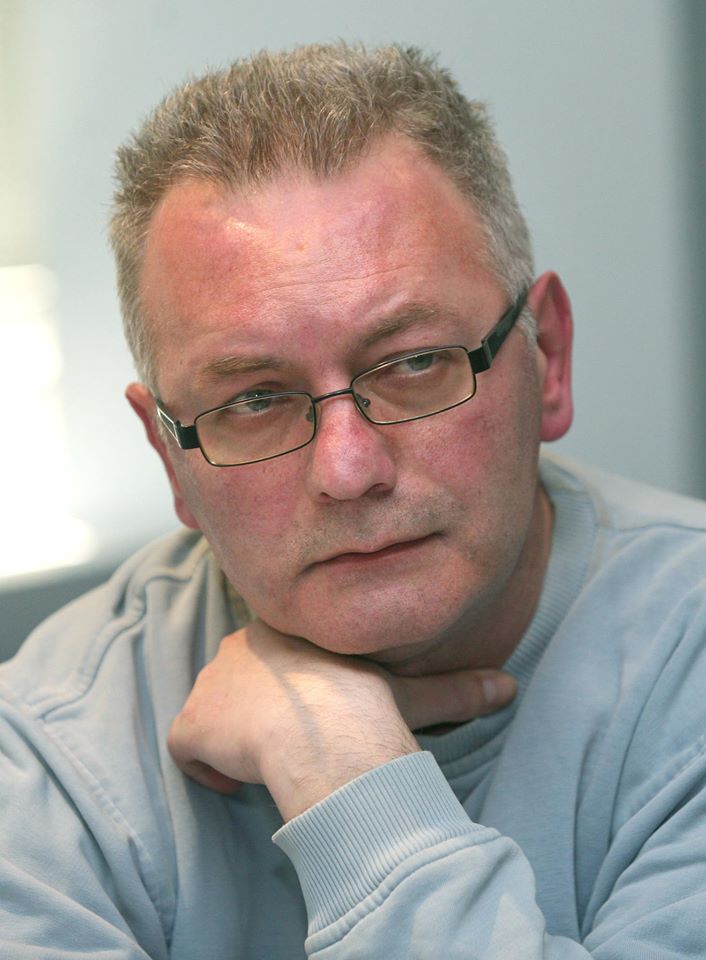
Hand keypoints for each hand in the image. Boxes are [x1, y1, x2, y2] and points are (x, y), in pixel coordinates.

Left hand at [168, 620, 515, 819]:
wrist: (323, 728)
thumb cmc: (365, 703)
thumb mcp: (413, 692)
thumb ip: (456, 688)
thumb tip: (509, 686)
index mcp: (288, 630)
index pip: (275, 653)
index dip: (288, 688)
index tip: (307, 713)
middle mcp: (240, 647)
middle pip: (237, 678)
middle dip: (255, 709)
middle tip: (286, 742)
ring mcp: (211, 684)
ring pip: (212, 710)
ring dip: (231, 738)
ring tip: (265, 765)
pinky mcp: (192, 723)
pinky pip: (186, 748)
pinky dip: (204, 769)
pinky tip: (235, 785)